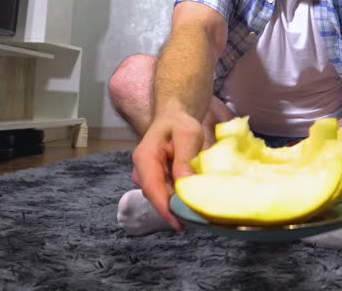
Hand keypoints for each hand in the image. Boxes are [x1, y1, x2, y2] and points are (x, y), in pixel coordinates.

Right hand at [131, 110, 204, 230]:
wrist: (173, 118)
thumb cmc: (180, 124)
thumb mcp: (187, 135)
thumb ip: (184, 158)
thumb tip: (184, 183)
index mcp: (145, 158)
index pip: (152, 188)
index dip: (165, 209)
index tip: (179, 224)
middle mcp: (142, 170)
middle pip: (157, 197)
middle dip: (175, 210)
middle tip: (199, 220)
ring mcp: (147, 177)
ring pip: (162, 197)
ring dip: (179, 205)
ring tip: (200, 212)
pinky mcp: (156, 181)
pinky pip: (167, 194)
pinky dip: (179, 199)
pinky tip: (195, 201)